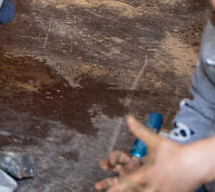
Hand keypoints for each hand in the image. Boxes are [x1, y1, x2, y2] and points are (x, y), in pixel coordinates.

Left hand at [94, 116, 208, 191]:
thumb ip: (139, 131)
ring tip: (131, 188)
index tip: (107, 191)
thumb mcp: (154, 140)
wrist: (196, 163)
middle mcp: (153, 185)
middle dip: (127, 191)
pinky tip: (150, 189)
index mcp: (146, 173)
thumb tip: (128, 118)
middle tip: (112, 190)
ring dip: (141, 191)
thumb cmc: (175, 152)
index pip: (127, 183)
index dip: (115, 188)